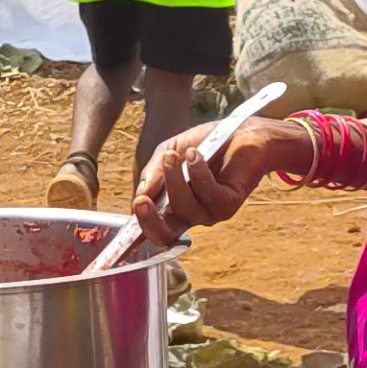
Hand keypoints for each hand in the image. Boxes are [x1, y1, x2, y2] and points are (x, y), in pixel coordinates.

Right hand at [132, 116, 308, 244]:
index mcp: (173, 205)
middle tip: (141, 200)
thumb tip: (140, 195)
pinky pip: (208, 196)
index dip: (136, 235)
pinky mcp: (229, 204)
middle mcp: (191, 214)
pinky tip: (197, 156)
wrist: (244, 132)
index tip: (122, 233)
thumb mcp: (170, 151)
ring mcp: (210, 212)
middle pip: (165, 235)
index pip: (152, 228)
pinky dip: (198, 174)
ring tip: (174, 156)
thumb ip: (154, 171)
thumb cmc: (208, 142)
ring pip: (183, 209)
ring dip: (174, 181)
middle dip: (149, 221)